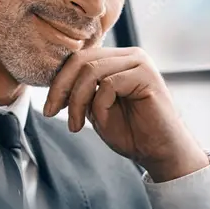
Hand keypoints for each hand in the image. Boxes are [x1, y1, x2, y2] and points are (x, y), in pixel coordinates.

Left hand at [43, 47, 209, 181]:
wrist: (161, 153)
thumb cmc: (131, 133)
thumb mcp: (96, 109)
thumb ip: (82, 92)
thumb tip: (54, 81)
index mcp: (117, 59)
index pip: (79, 58)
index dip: (59, 80)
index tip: (48, 107)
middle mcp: (129, 55)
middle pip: (82, 60)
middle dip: (62, 88)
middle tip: (51, 112)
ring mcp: (139, 62)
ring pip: (91, 71)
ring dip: (77, 101)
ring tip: (76, 125)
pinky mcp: (146, 75)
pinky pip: (109, 85)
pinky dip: (99, 106)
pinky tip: (103, 123)